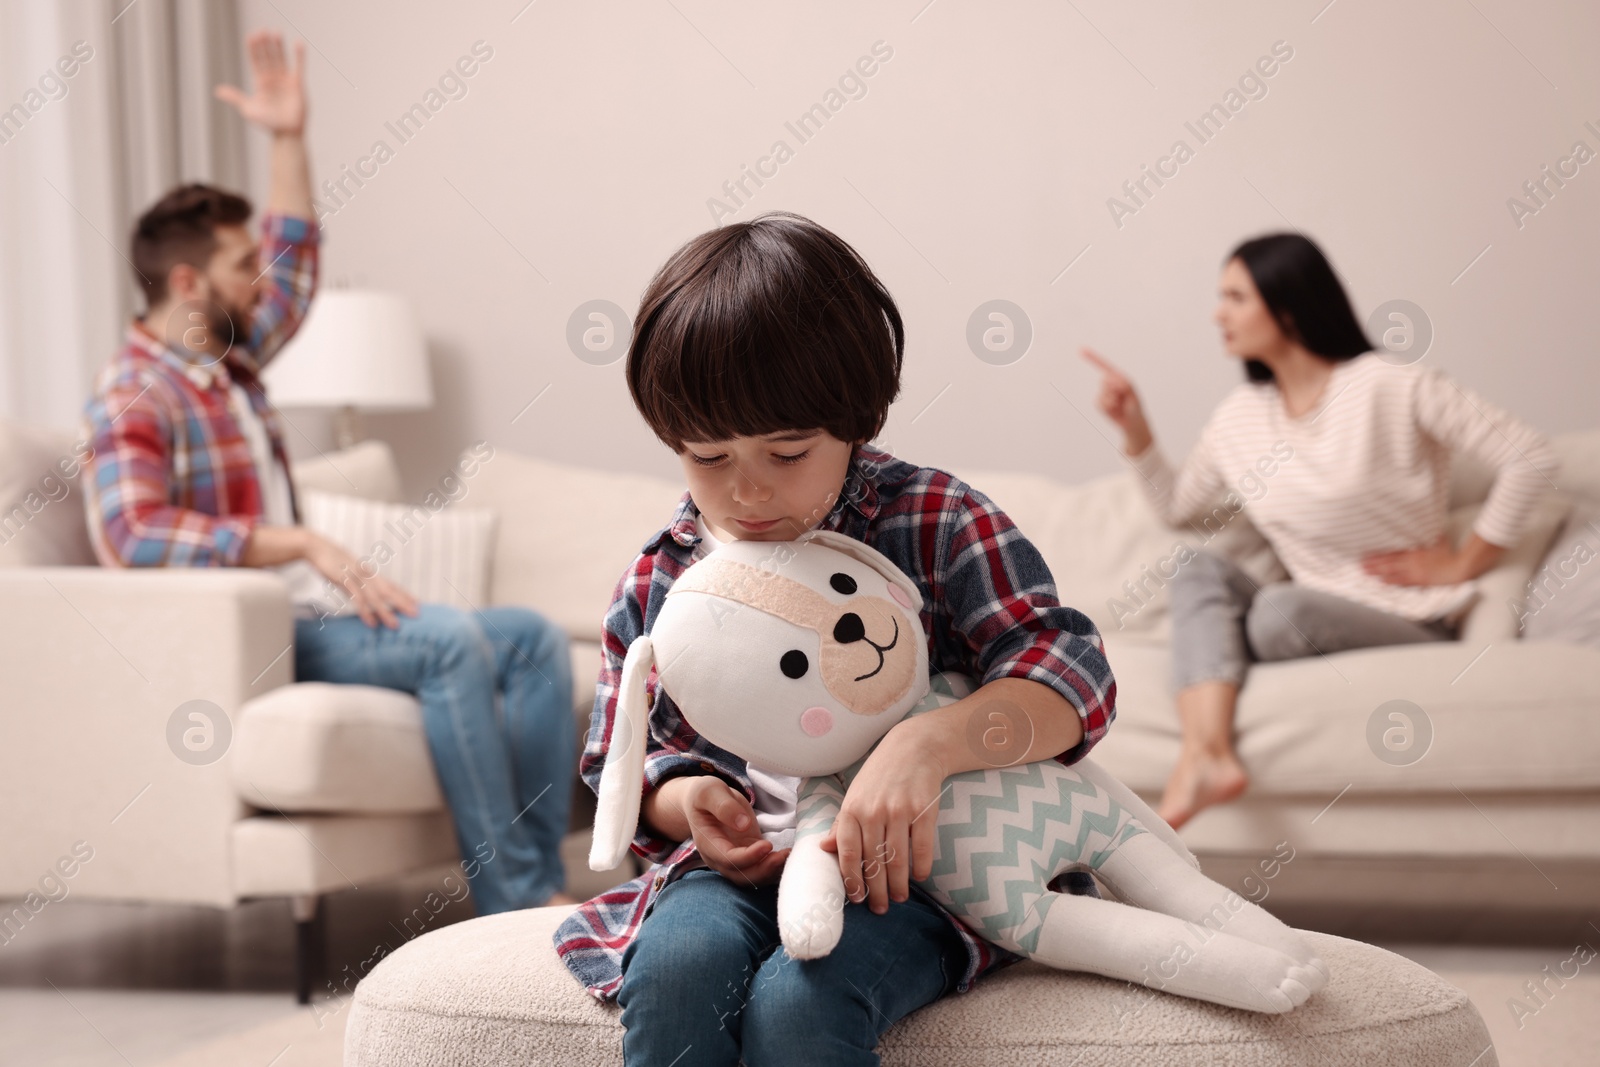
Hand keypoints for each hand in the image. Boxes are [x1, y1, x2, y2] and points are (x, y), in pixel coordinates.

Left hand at [215, 31, 306, 135]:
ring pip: (281, 59)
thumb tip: (217, 90)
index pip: (256, 61)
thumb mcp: (248, 109)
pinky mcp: (298, 84)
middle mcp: (272, 78)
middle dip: (265, 44)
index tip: (252, 36)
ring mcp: (285, 80)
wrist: (285, 133)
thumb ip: (235, 97)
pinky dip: (299, 56)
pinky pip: (299, 67)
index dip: (254, 49)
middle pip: (268, 56)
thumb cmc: (267, 123)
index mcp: (260, 82)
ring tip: (276, 33)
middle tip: (263, 31)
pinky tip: (298, 44)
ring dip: (279, 46)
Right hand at [302, 531, 419, 627]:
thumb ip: (357, 585)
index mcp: (369, 573)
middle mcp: (366, 574)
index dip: (404, 594)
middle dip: (403, 603)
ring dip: (386, 612)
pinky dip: (365, 611)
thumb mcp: (348, 573)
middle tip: (416, 614)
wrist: (316, 547)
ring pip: (375, 597)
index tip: (417, 604)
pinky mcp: (344, 580)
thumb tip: (362, 598)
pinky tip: (371, 623)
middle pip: (388, 590)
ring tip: (395, 626)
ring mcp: (356, 577)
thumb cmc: (332, 561)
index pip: (391, 584)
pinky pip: (357, 599)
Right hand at [684, 777, 789, 885]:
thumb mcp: (709, 791)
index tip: (767, 845)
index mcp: (708, 843)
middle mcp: (720, 858)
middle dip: (764, 870)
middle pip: (742, 876)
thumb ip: (724, 806)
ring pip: (753, 876)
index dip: (748, 857)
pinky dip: (775, 866)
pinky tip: (789, 855)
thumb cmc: (705, 794)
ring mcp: (735, 858)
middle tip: (784, 855)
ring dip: (772, 871)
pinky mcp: (748, 854)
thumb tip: (743, 824)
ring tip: (790, 855)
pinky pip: (761, 867)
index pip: (728, 859)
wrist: (704, 800)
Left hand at [820, 724, 945, 914]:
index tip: (857, 898)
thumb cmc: (881, 775)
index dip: (852, 880)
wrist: (914, 748)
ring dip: (898, 885)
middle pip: (873, 862)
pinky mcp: (923, 810)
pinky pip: (922, 848)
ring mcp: (899, 811)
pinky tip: (918, 877)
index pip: (848, 854)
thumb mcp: (855, 795)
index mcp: (852, 809)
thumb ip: (842, 824)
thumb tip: (824, 848)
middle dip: (876, 891)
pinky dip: (920, 867)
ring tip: (899, 898)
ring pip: (897, 859)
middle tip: (879, 909)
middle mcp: (873, 811)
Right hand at [1081, 347, 1152, 455]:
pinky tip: (1114, 410)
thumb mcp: (1132, 392)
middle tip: (1124, 398)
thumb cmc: (1135, 406)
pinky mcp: (1100, 403)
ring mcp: (1103, 393)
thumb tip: (1109, 378)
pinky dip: (1107, 408)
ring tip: (1120, 406)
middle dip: (1115, 390)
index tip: (1080, 350)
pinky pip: (1099, 403)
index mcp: (1118, 377)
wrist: (1132, 422)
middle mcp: (1110, 383)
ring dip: (1113, 401)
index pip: (1103, 365)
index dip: (1092, 358)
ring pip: (1102, 393)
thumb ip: (1123, 383)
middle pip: (1105, 381)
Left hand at [1361, 537, 1465, 586]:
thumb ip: (1425, 533)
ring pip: (1392, 574)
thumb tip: (1420, 523)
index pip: (1392, 553)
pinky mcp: (1420, 582)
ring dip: (1378, 573)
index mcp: (1414, 552)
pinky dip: (1391, 582)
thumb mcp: (1436, 538)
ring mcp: (1415, 574)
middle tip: (1361, 566)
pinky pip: (1402, 582)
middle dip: (1374, 565)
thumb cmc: (1449, 552)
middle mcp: (1411, 563)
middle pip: (1389, 564)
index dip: (1379, 554)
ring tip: (1367, 573)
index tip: (1367, 554)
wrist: (1459, 568)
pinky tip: (1383, 582)